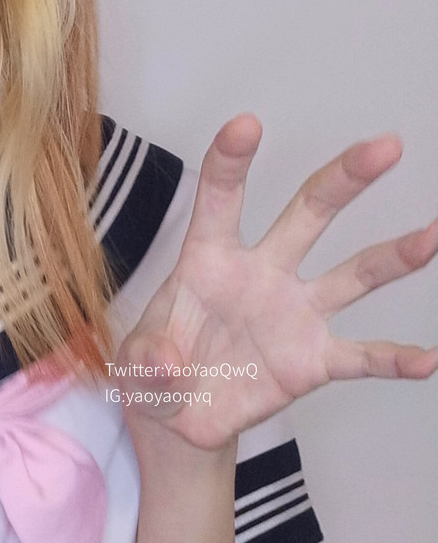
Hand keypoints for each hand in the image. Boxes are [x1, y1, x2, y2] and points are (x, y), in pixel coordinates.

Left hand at [111, 116, 437, 448]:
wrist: (179, 417)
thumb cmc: (155, 369)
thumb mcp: (133, 363)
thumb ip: (146, 360)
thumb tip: (167, 365)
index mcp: (210, 261)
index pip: (219, 201)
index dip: (230, 162)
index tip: (246, 124)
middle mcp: (262, 275)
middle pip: (308, 213)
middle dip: (345, 179)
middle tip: (386, 147)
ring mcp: (294, 314)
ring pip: (352, 275)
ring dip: (393, 257)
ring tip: (430, 236)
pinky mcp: (312, 359)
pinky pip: (361, 356)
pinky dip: (394, 360)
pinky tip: (426, 360)